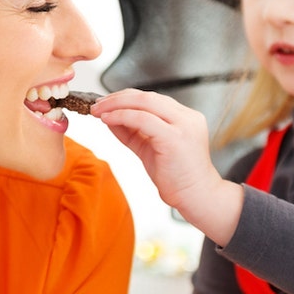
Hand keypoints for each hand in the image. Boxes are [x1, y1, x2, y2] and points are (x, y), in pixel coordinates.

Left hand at [93, 88, 243, 243]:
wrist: (197, 197)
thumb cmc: (176, 176)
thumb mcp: (149, 147)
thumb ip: (131, 131)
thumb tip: (108, 117)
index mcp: (184, 117)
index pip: (151, 98)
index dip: (125, 98)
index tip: (105, 103)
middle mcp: (187, 117)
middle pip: (147, 96)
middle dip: (117, 98)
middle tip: (96, 105)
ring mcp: (183, 125)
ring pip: (145, 102)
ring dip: (116, 104)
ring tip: (98, 111)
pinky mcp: (175, 137)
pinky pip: (143, 119)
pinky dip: (122, 116)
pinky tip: (107, 120)